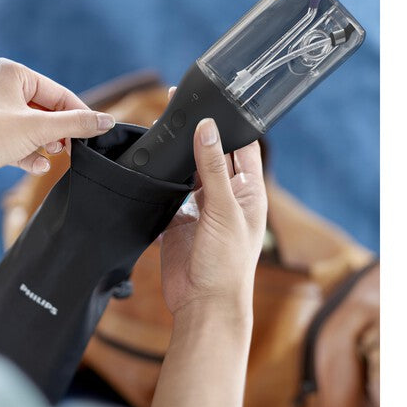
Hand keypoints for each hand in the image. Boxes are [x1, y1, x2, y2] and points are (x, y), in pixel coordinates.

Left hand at [0, 58, 114, 173]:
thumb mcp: (37, 127)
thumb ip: (75, 123)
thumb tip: (106, 120)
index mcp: (14, 74)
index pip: (60, 94)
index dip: (80, 115)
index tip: (96, 132)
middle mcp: (4, 88)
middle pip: (48, 111)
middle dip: (60, 133)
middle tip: (71, 148)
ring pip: (34, 127)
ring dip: (46, 145)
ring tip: (51, 154)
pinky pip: (18, 140)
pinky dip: (30, 153)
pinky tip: (37, 165)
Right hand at [160, 116, 266, 317]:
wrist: (203, 304)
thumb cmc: (227, 264)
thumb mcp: (224, 211)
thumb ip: (214, 170)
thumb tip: (207, 129)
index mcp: (248, 191)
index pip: (242, 147)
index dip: (229, 124)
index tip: (213, 102)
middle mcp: (227, 195)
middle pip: (213, 154)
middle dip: (200, 134)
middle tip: (182, 107)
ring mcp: (203, 205)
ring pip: (192, 170)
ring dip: (181, 153)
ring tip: (167, 128)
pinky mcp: (181, 216)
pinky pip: (173, 189)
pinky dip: (166, 176)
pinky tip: (158, 160)